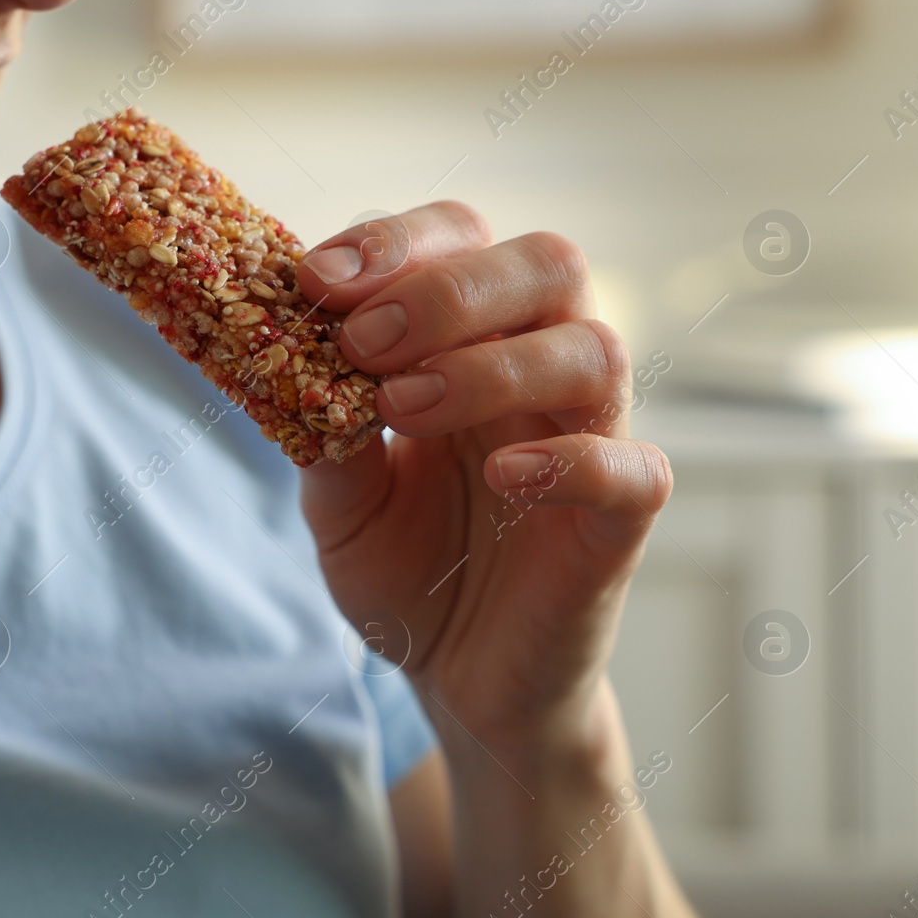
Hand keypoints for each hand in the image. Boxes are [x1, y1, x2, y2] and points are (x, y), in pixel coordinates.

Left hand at [296, 202, 672, 751]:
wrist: (462, 679)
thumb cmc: (409, 570)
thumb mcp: (340, 499)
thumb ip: (324, 430)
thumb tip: (284, 351)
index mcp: (473, 340)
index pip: (461, 239)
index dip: (396, 242)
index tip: (316, 278)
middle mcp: (542, 371)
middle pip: (548, 264)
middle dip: (445, 287)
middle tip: (361, 338)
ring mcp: (593, 439)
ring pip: (595, 350)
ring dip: (491, 364)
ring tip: (400, 406)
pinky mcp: (622, 522)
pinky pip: (633, 469)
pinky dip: (572, 461)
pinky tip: (503, 474)